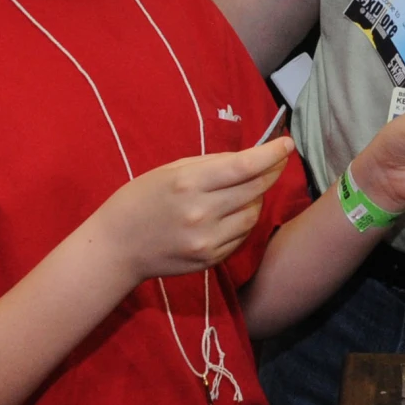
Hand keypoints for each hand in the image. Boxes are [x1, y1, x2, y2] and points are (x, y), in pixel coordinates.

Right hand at [93, 136, 292, 280]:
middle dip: (272, 172)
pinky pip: (242, 235)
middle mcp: (201, 212)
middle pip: (255, 189)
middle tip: (278, 162)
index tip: (287, 144)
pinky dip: (244, 221)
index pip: (244, 166)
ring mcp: (207, 239)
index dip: (271, 154)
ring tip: (247, 189)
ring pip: (253, 214)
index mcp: (188, 183)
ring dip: (257, 198)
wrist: (116, 247)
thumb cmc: (140, 200)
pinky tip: (233, 213)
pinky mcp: (210, 259)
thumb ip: (211, 164)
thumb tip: (249, 158)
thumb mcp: (170, 171)